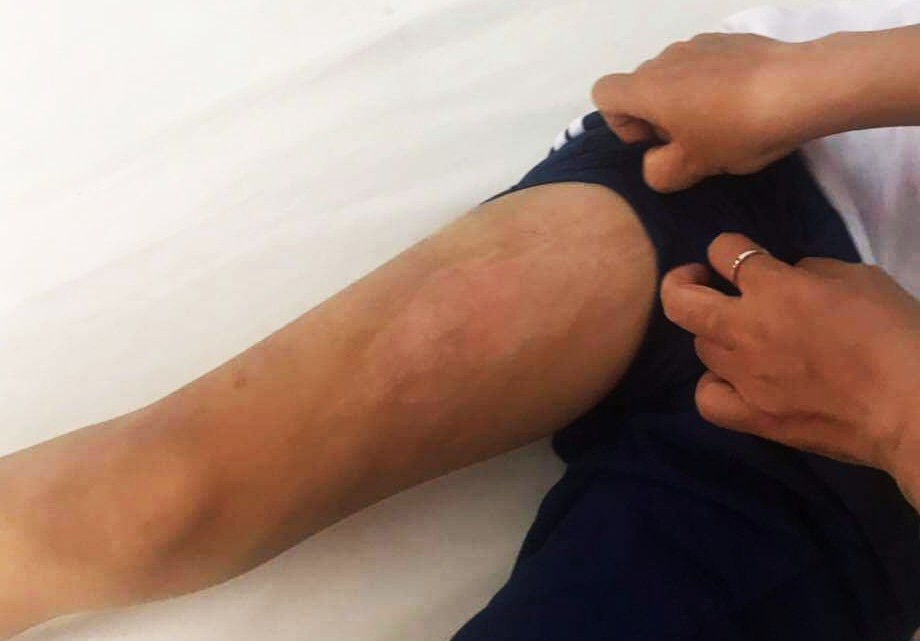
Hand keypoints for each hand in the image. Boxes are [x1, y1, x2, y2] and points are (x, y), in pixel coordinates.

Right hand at [592, 33, 822, 191]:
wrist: (804, 86)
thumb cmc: (736, 129)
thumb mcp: (693, 167)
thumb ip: (660, 172)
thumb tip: (657, 162)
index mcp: (646, 87)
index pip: (604, 95)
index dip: (622, 124)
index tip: (657, 142)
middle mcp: (665, 58)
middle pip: (642, 87)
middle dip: (658, 117)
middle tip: (694, 143)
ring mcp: (699, 43)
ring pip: (676, 77)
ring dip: (687, 101)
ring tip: (725, 125)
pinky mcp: (732, 40)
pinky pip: (707, 65)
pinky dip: (714, 85)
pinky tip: (746, 104)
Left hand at [660, 233, 919, 501]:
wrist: (914, 404)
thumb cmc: (898, 332)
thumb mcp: (861, 278)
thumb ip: (812, 271)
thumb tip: (789, 277)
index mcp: (775, 288)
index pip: (725, 251)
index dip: (728, 246)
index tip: (740, 254)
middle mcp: (746, 329)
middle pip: (681, 302)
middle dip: (680, 282)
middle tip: (697, 280)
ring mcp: (745, 376)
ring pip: (701, 347)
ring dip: (715, 334)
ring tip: (740, 335)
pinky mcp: (754, 417)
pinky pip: (708, 399)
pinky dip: (714, 386)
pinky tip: (733, 380)